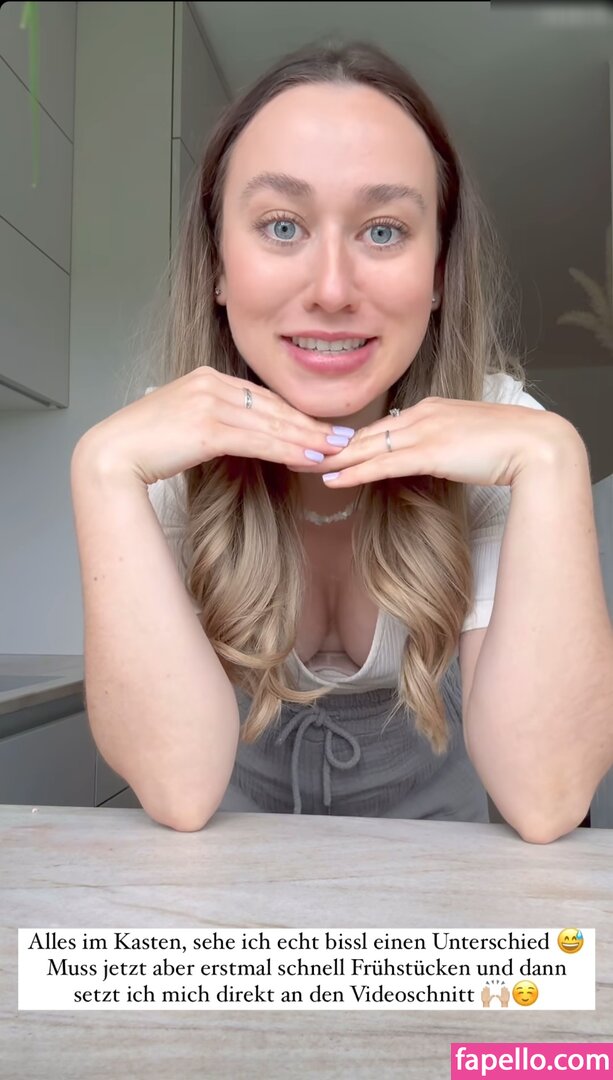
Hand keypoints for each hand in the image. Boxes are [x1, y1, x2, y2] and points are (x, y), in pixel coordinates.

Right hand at [71, 367, 347, 487]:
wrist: (112, 454)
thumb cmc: (145, 446)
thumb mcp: (186, 425)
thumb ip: (217, 424)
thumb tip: (247, 438)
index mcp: (207, 378)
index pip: (263, 399)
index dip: (297, 415)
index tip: (324, 428)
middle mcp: (210, 383)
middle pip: (273, 408)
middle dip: (312, 425)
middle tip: (346, 439)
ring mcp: (208, 402)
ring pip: (271, 424)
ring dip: (307, 440)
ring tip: (337, 451)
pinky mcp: (206, 426)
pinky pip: (257, 440)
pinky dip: (287, 449)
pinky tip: (310, 458)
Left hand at [299, 397, 574, 489]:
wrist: (536, 445)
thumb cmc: (511, 445)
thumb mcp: (469, 439)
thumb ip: (444, 443)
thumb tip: (430, 456)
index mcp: (432, 409)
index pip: (383, 426)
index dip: (353, 438)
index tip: (327, 445)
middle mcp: (423, 415)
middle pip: (367, 433)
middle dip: (331, 445)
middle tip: (299, 450)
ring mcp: (426, 432)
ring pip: (368, 447)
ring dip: (335, 459)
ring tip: (305, 465)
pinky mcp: (430, 453)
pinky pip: (382, 464)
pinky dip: (355, 472)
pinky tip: (332, 479)